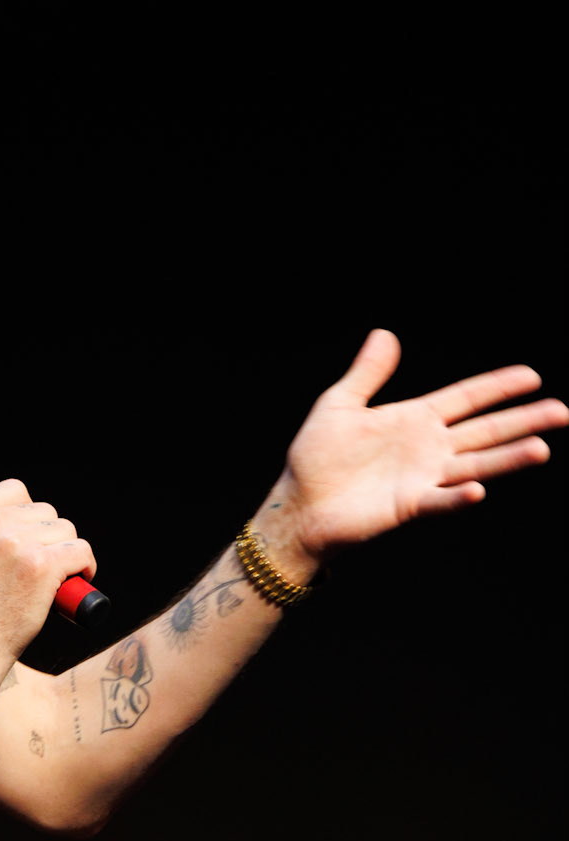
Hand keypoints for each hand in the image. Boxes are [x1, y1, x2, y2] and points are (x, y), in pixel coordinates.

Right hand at [0, 480, 93, 693]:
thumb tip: (19, 521)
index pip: (15, 490)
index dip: (27, 516)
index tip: (28, 538)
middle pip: (44, 511)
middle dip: (46, 538)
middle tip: (36, 568)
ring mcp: (16, 543)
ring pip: (65, 530)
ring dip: (64, 553)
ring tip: (51, 580)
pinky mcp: (42, 566)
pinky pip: (80, 551)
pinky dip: (84, 568)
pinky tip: (74, 582)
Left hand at [279, 330, 566, 559]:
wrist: (298, 505)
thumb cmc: (316, 458)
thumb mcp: (339, 405)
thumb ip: (367, 374)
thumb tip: (385, 335)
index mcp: (415, 419)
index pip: (466, 398)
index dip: (498, 387)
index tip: (532, 376)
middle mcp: (427, 448)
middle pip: (485, 430)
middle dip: (523, 420)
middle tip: (562, 412)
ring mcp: (422, 478)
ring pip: (475, 463)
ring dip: (507, 458)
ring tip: (542, 448)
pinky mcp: (408, 505)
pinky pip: (439, 500)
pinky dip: (458, 496)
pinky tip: (478, 489)